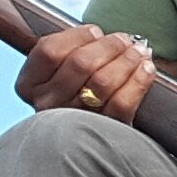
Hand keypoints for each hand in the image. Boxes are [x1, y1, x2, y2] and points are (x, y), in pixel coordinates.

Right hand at [15, 23, 157, 126]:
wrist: (85, 144)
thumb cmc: (74, 95)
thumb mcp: (59, 73)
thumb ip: (70, 51)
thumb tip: (101, 34)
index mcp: (29, 84)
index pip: (49, 50)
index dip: (78, 36)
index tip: (95, 31)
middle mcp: (46, 104)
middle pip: (81, 63)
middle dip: (109, 45)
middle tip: (125, 40)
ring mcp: (73, 121)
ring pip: (103, 81)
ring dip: (127, 60)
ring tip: (138, 52)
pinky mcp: (102, 132)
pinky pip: (122, 102)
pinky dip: (139, 80)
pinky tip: (146, 69)